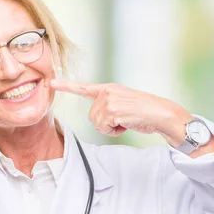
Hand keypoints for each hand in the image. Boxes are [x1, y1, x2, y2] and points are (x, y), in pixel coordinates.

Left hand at [50, 79, 193, 143]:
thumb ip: (110, 107)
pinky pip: (105, 128)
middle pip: (92, 116)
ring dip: (111, 128)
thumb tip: (100, 119)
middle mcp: (107, 91)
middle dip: (106, 124)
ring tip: (126, 121)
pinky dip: (115, 131)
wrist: (161, 113)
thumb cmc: (145, 113)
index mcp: (110, 89)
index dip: (67, 86)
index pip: (85, 88)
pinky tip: (127, 123)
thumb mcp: (124, 105)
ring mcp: (109, 100)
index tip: (52, 82)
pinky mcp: (112, 109)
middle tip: (123, 120)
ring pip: (97, 123)